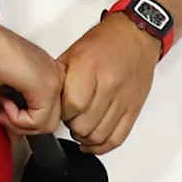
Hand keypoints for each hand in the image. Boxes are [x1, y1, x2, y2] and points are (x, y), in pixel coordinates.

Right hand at [0, 24, 64, 136]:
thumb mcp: (3, 96)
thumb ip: (15, 115)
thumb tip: (15, 138)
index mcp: (47, 75)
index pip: (47, 112)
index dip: (25, 120)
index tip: (6, 114)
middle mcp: (54, 76)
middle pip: (50, 120)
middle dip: (23, 125)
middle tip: (3, 114)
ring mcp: (54, 81)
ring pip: (47, 124)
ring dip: (20, 123)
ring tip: (4, 108)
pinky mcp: (48, 88)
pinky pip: (39, 121)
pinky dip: (18, 119)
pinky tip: (6, 103)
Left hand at [56, 13, 159, 154]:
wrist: (136, 35)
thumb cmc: (104, 42)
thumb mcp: (73, 53)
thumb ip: (60, 79)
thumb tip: (46, 101)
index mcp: (89, 68)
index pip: (72, 106)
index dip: (61, 113)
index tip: (59, 109)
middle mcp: (109, 84)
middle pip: (84, 125)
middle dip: (71, 125)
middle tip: (70, 117)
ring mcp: (124, 99)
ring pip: (99, 135)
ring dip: (85, 136)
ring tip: (80, 126)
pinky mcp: (134, 109)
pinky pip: (117, 138)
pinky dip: (102, 146)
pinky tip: (92, 143)